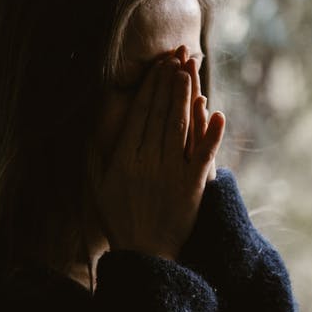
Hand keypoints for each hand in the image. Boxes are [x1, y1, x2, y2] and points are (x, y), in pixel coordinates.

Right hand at [95, 45, 225, 259]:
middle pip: (160, 114)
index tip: (158, 66)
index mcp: (124, 160)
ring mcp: (171, 173)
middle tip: (177, 57)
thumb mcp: (98, 187)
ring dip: (185, 97)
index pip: (140, 115)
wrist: (146, 254)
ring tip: (189, 73)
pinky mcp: (192, 187)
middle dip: (169, 83)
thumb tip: (94, 127)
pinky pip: (203, 155)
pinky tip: (217, 112)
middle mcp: (148, 162)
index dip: (150, 88)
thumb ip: (96, 156)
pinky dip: (211, 134)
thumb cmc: (119, 220)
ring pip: (179, 127)